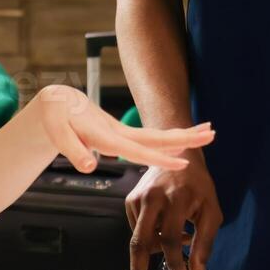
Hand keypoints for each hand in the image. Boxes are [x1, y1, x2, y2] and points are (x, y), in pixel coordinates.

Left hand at [31, 85, 214, 174]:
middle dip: (185, 136)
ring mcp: (124, 132)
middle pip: (158, 137)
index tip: (183, 162)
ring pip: (158, 135)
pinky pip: (151, 137)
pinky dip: (170, 138)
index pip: (138, 150)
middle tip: (212, 134)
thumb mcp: (58, 135)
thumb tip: (89, 166)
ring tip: (209, 132)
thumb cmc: (57, 119)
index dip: (160, 158)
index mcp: (106, 136)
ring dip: (183, 135)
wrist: (59, 102)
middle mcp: (120, 133)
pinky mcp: (123, 134)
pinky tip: (185, 141)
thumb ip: (74, 151)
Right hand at [118, 157, 220, 269]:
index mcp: (174, 199)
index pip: (170, 239)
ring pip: (141, 239)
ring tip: (180, 234)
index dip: (174, 262)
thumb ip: (205, 242)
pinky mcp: (129, 200)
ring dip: (157, 248)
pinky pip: (138, 230)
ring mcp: (137, 198)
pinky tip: (166, 224)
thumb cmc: (198, 186)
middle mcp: (151, 198)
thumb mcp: (211, 211)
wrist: (177, 154)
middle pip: (140, 242)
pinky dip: (152, 236)